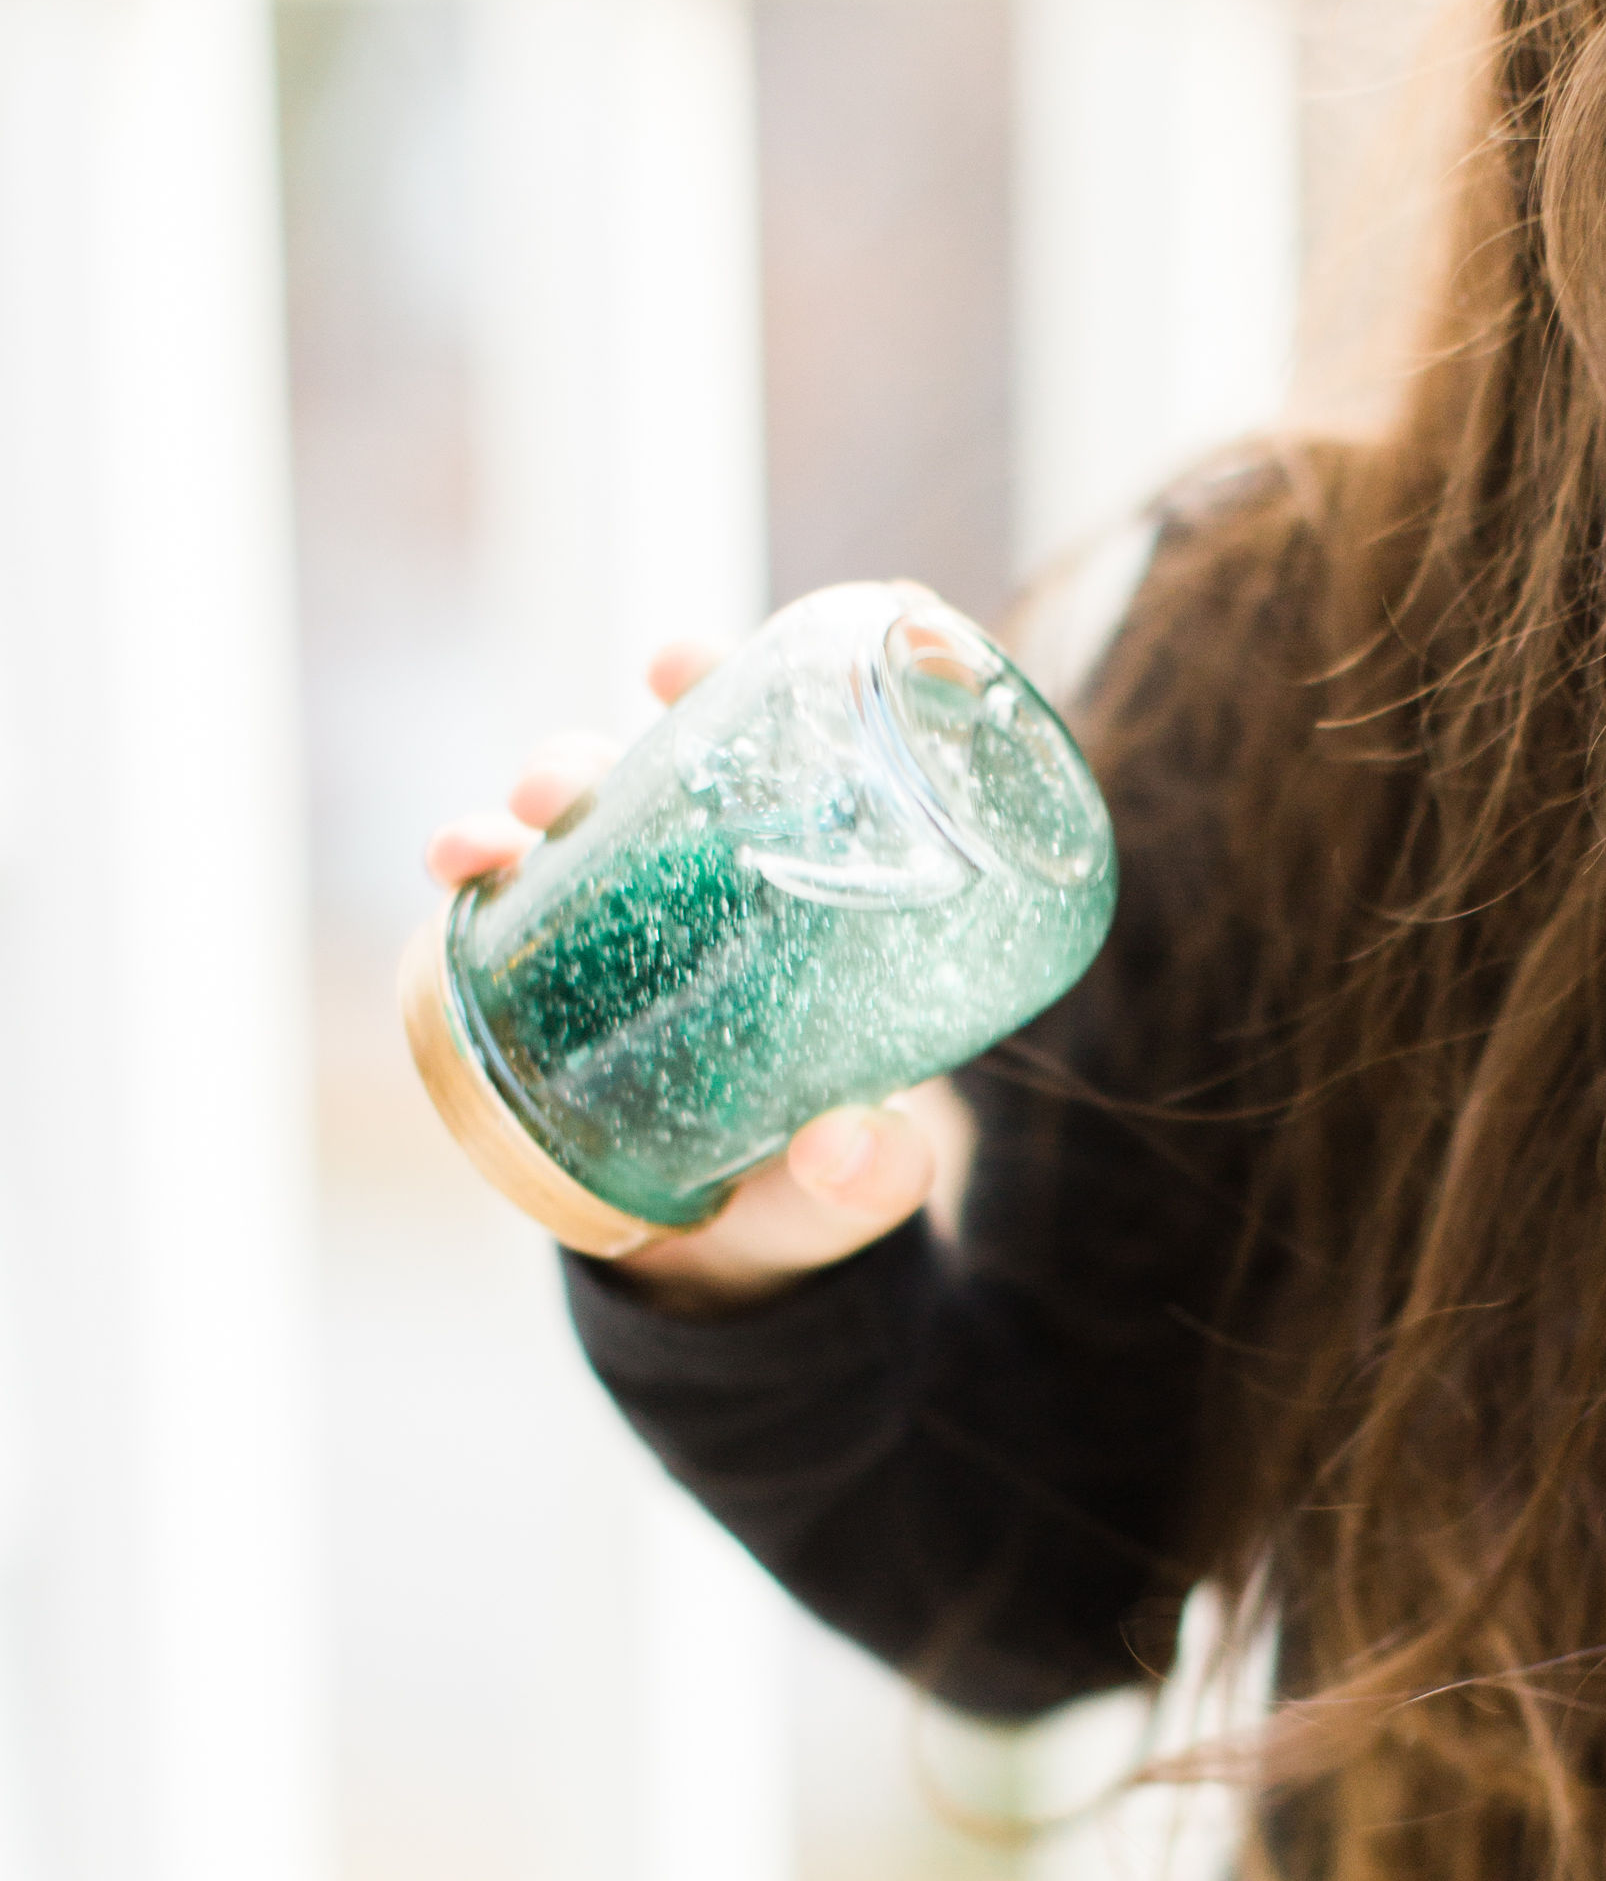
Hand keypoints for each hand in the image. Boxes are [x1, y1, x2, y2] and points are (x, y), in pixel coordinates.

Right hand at [423, 638, 940, 1309]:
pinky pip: (515, 889)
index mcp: (831, 897)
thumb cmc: (820, 1184)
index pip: (827, 756)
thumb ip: (872, 1172)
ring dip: (553, 781)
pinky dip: (480, 860)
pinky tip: (457, 866)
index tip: (817, 625)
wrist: (727, 1255)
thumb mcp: (860, 1182)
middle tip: (655, 687)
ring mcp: (640, 913)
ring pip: (595, 808)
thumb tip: (846, 1148)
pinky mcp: (564, 959)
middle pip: (701, 756)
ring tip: (527, 807)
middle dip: (668, 707)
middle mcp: (732, 880)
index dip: (807, 674)